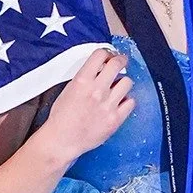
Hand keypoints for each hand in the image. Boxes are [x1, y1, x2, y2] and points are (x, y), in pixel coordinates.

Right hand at [32, 48, 133, 164]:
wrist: (62, 140)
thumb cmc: (62, 117)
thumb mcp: (69, 89)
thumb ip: (85, 77)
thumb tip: (100, 68)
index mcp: (82, 80)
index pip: (100, 54)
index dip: (106, 53)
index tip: (109, 56)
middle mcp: (97, 90)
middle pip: (117, 64)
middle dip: (121, 60)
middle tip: (121, 62)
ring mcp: (108, 105)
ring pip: (127, 82)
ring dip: (123, 83)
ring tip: (117, 88)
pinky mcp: (116, 119)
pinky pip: (131, 102)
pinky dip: (126, 101)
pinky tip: (119, 103)